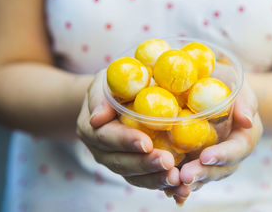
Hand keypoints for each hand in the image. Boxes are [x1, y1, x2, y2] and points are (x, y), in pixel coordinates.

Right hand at [76, 70, 180, 188]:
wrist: (116, 98)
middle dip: (145, 164)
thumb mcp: (105, 82)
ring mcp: (116, 162)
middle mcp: (101, 150)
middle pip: (120, 162)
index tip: (146, 143)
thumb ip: (100, 96)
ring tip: (176, 179)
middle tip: (168, 163)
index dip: (126, 141)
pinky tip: (179, 189)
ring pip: (133, 176)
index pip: (106, 137)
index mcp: (91, 128)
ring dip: (155, 179)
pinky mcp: (132, 169)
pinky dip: (161, 185)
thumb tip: (98, 117)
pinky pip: (145, 180)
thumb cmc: (114, 85)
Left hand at [164, 77, 262, 204]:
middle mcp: (230, 154)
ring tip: (174, 187)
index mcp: (245, 137)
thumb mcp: (239, 88)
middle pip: (220, 169)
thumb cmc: (228, 85)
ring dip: (190, 183)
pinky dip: (180, 186)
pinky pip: (190, 177)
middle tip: (186, 176)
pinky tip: (167, 191)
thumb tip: (247, 120)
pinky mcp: (196, 162)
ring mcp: (213, 161)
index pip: (238, 149)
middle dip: (203, 174)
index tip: (205, 156)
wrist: (215, 91)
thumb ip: (245, 102)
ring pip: (204, 177)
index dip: (223, 155)